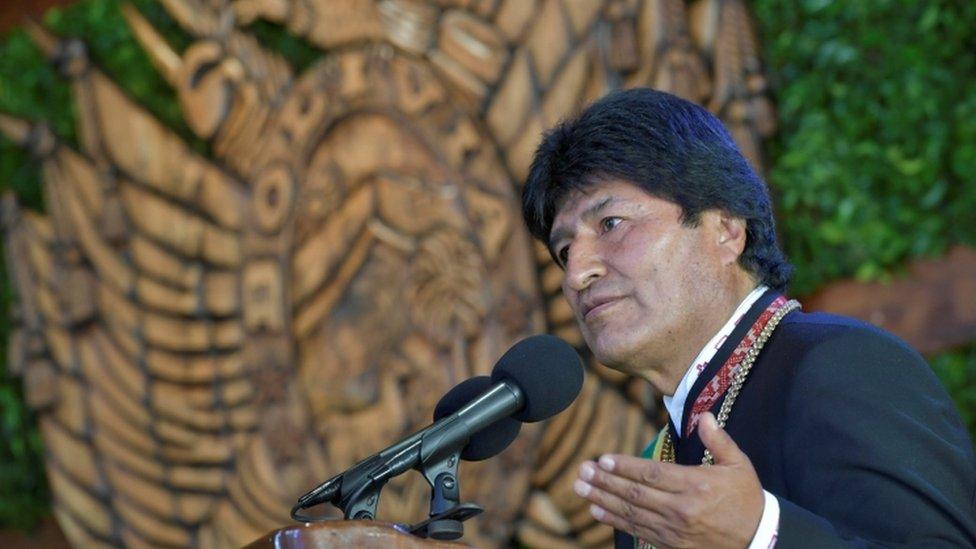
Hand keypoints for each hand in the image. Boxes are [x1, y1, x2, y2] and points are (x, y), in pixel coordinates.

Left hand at [573, 412, 764, 547]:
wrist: (759, 540)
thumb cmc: (747, 499)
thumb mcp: (739, 465)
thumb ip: (718, 439)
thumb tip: (703, 415)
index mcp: (696, 485)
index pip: (652, 474)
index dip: (625, 467)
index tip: (603, 459)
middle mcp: (682, 509)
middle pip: (635, 494)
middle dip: (605, 482)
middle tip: (582, 471)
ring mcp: (675, 530)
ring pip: (631, 513)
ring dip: (602, 500)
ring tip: (580, 488)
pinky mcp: (672, 545)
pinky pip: (638, 531)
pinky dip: (615, 521)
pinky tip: (596, 511)